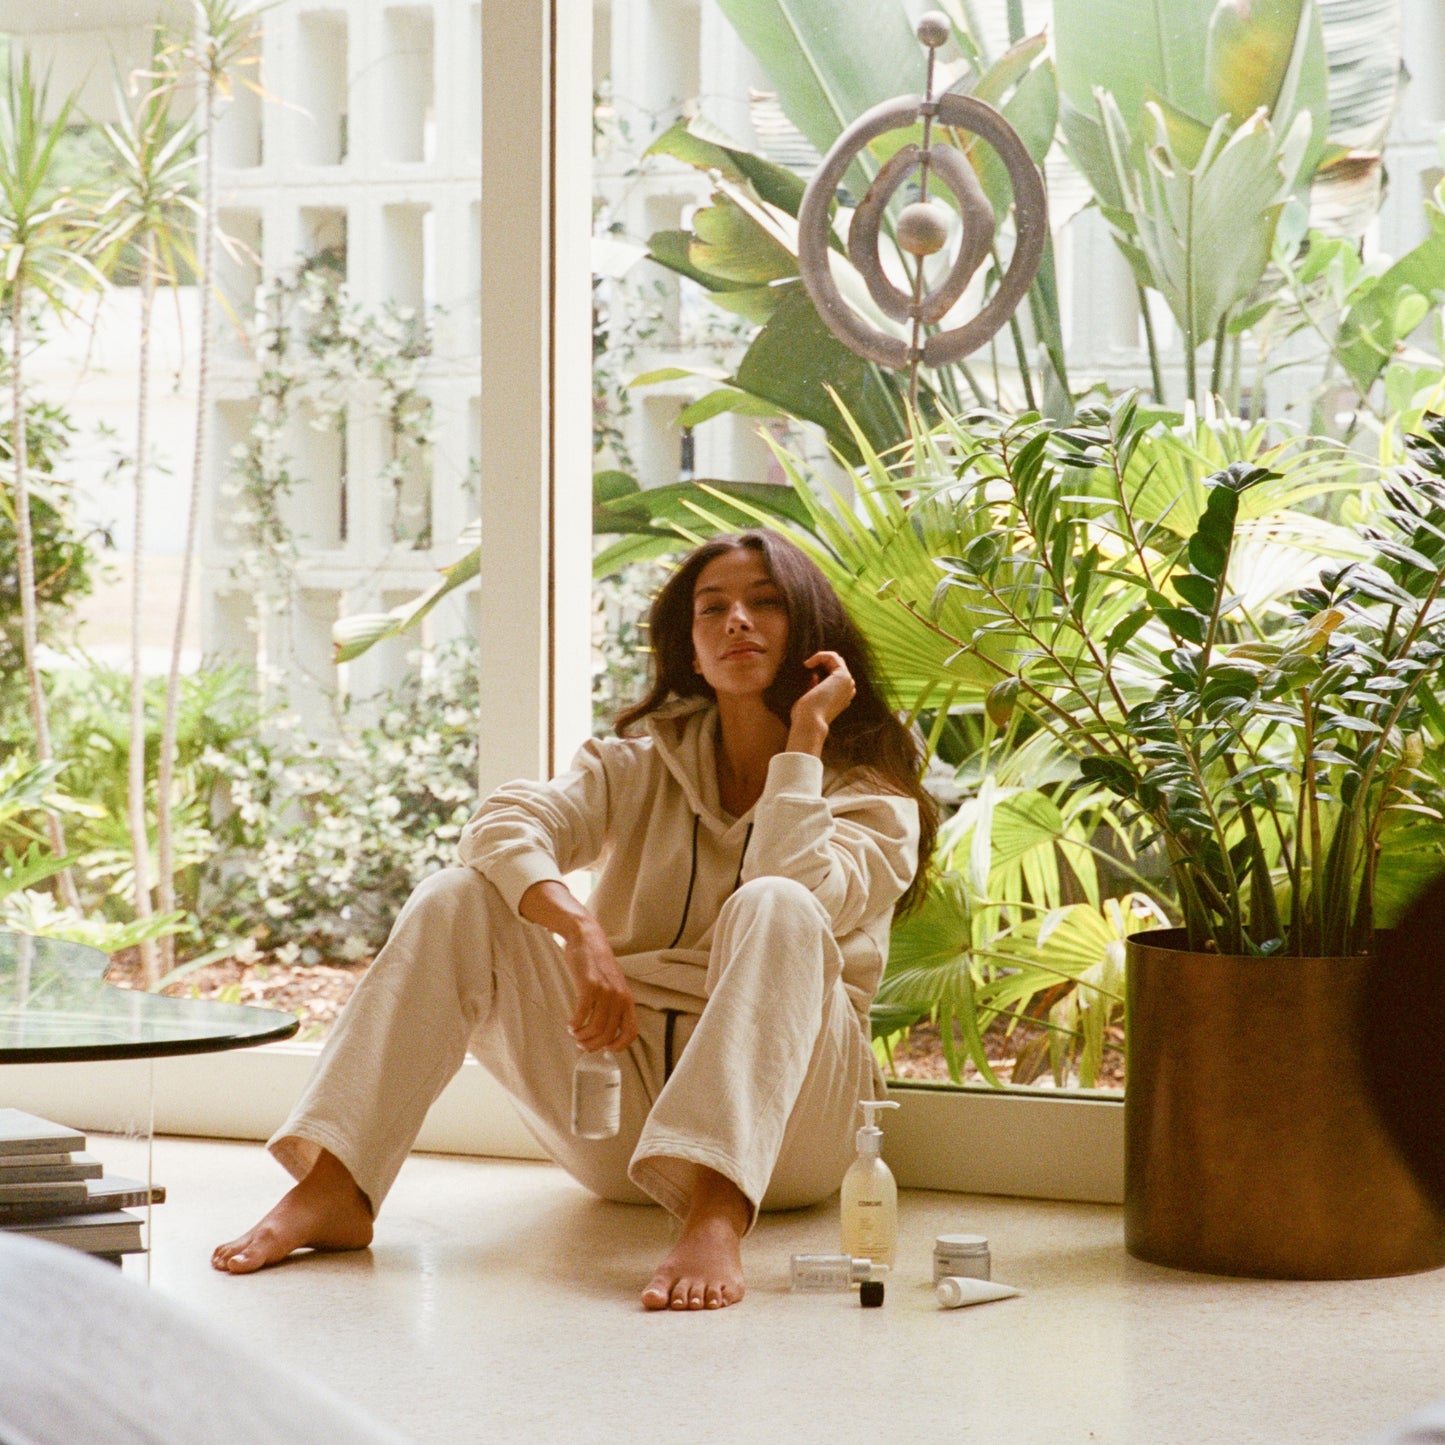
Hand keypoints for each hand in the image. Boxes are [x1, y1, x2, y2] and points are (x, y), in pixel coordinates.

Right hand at [518, 879, 637, 1052]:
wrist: (587, 938)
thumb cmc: (597, 965)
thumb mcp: (613, 985)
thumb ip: (612, 1005)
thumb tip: (603, 1032)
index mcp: (627, 999)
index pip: (631, 1032)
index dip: (618, 1045)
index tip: (604, 1048)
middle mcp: (619, 997)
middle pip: (608, 1034)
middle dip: (592, 1045)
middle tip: (581, 1044)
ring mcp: (605, 991)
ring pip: (594, 1028)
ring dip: (582, 1036)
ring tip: (574, 1033)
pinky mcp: (589, 986)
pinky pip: (582, 1014)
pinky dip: (574, 1024)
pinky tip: (570, 1024)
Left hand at [787, 650, 855, 752]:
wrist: (810, 722)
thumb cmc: (806, 715)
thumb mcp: (810, 699)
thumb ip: (814, 687)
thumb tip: (814, 674)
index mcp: (842, 697)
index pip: (836, 675)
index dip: (821, 668)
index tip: (806, 671)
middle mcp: (848, 690)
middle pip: (837, 665)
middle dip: (821, 662)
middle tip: (806, 666)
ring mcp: (848, 682)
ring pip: (836, 659)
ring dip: (820, 658)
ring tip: (807, 665)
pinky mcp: (843, 676)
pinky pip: (833, 656)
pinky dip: (820, 655)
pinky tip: (808, 663)